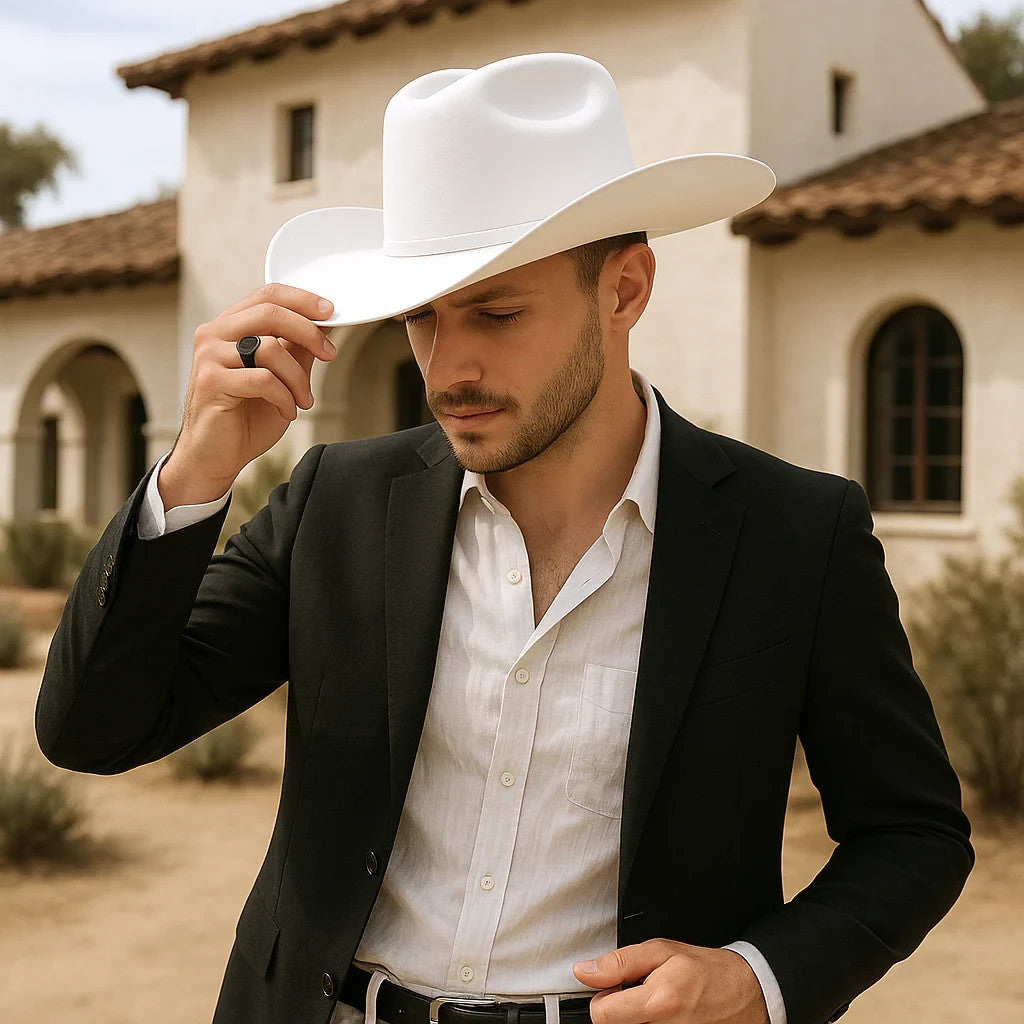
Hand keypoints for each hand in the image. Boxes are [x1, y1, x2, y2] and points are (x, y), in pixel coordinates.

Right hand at [164, 283, 337, 499]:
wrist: (216, 456)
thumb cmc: (246, 418)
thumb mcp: (282, 378)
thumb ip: (297, 350)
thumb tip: (324, 324)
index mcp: (230, 326)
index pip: (268, 294)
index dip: (302, 299)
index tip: (330, 311)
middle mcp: (215, 334)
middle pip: (270, 313)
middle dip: (309, 332)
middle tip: (330, 353)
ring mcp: (210, 356)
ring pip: (271, 348)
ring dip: (298, 378)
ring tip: (303, 401)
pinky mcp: (212, 381)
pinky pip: (264, 379)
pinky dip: (284, 397)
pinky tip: (286, 411)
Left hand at [572, 939, 768, 1023]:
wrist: (744, 993)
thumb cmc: (706, 971)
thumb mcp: (661, 951)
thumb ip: (619, 963)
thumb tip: (584, 971)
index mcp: (658, 1004)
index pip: (601, 1015)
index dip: (603, 997)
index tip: (617, 987)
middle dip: (620, 1009)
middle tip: (641, 993)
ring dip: (635, 1018)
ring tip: (655, 1004)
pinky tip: (663, 1016)